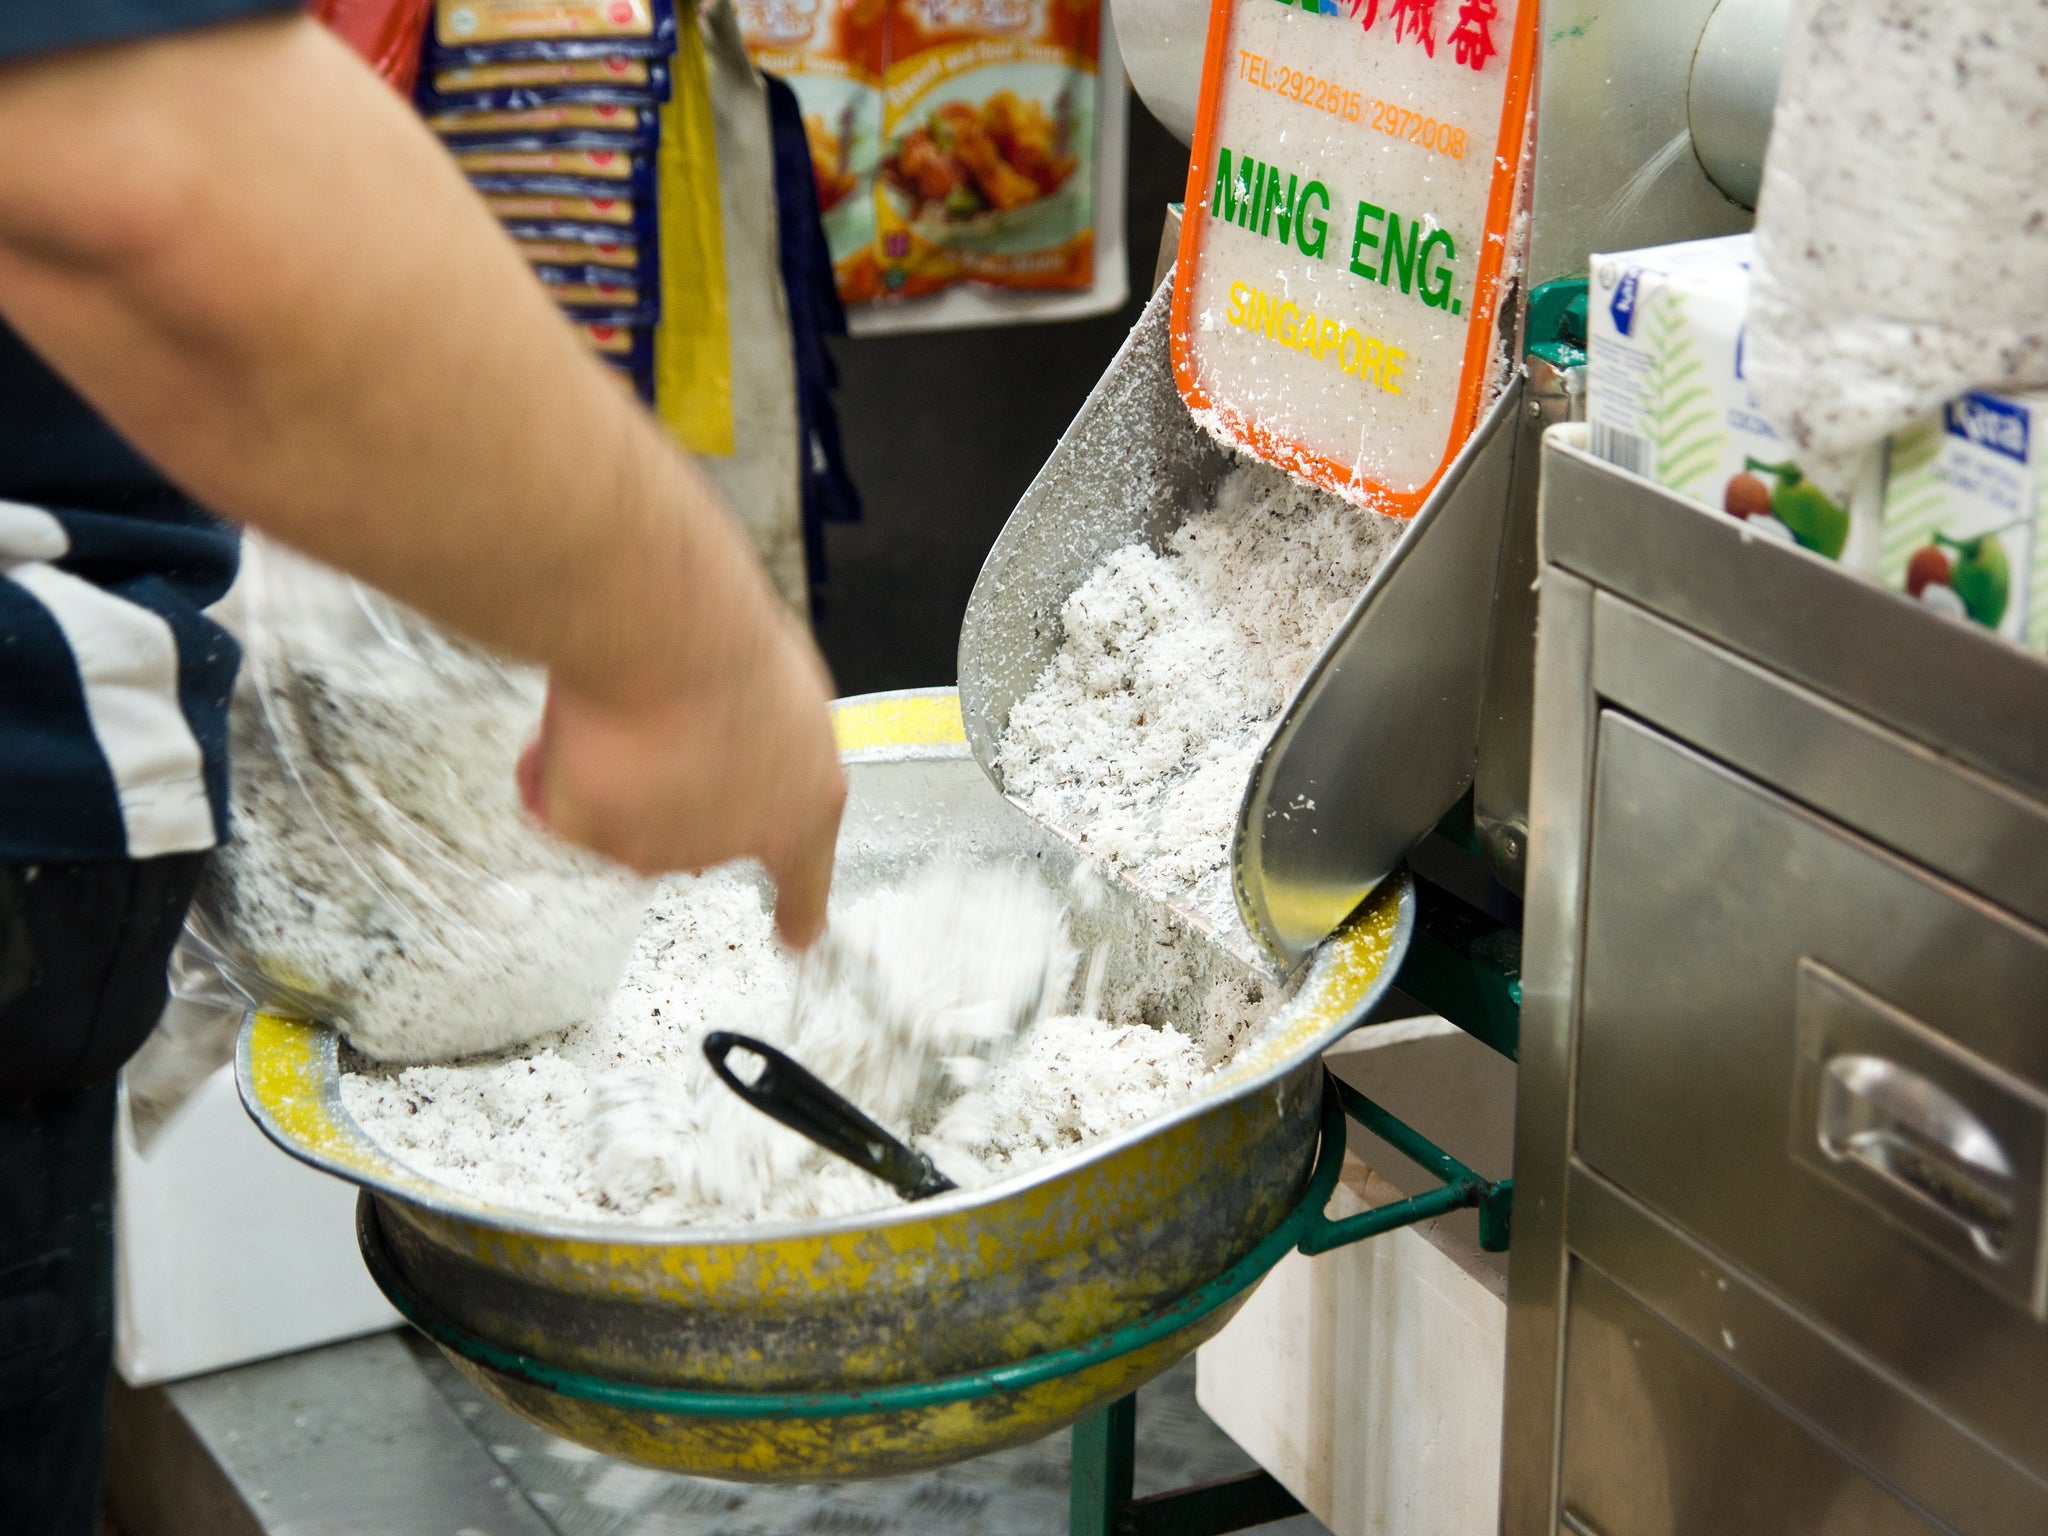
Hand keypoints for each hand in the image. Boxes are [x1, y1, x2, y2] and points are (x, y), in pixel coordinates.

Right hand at [517, 601, 844, 948]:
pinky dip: (557, 769)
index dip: (798, 911)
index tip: (795, 938)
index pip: (806, 881)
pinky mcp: (600, 841)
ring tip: (626, 706)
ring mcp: (663, 847)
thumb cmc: (729, 646)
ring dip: (612, 768)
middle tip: (665, 720)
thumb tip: (735, 747)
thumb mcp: (785, 692)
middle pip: (692, 827)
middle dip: (671, 782)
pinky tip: (578, 723)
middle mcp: (735, 841)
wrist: (662, 636)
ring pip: (625, 812)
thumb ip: (769, 742)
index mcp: (803, 805)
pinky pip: (568, 806)